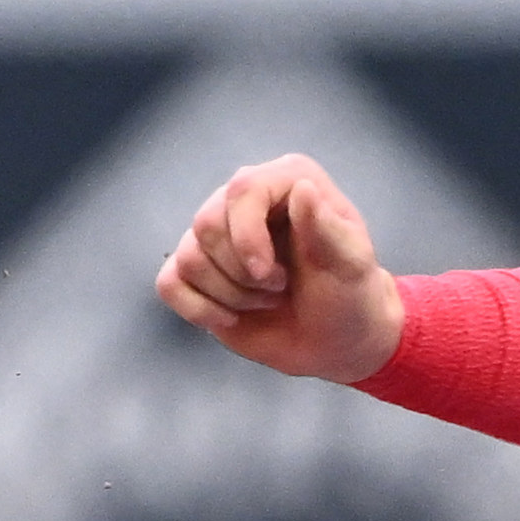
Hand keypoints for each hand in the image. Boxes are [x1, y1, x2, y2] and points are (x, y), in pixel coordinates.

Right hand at [156, 154, 403, 385]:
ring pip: (188, 258)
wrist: (335, 340)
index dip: (247, 236)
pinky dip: (197, 309)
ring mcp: (216, 235)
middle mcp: (244, 198)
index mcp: (286, 180)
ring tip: (264, 301)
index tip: (269, 276)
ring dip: (229, 295)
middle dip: (242, 274)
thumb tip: (301, 190)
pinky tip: (229, 318)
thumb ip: (327, 229)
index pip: (242, 189)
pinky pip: (169, 283)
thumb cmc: (349, 295)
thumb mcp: (351, 265)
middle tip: (278, 289)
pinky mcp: (195, 271)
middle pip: (206, 224)